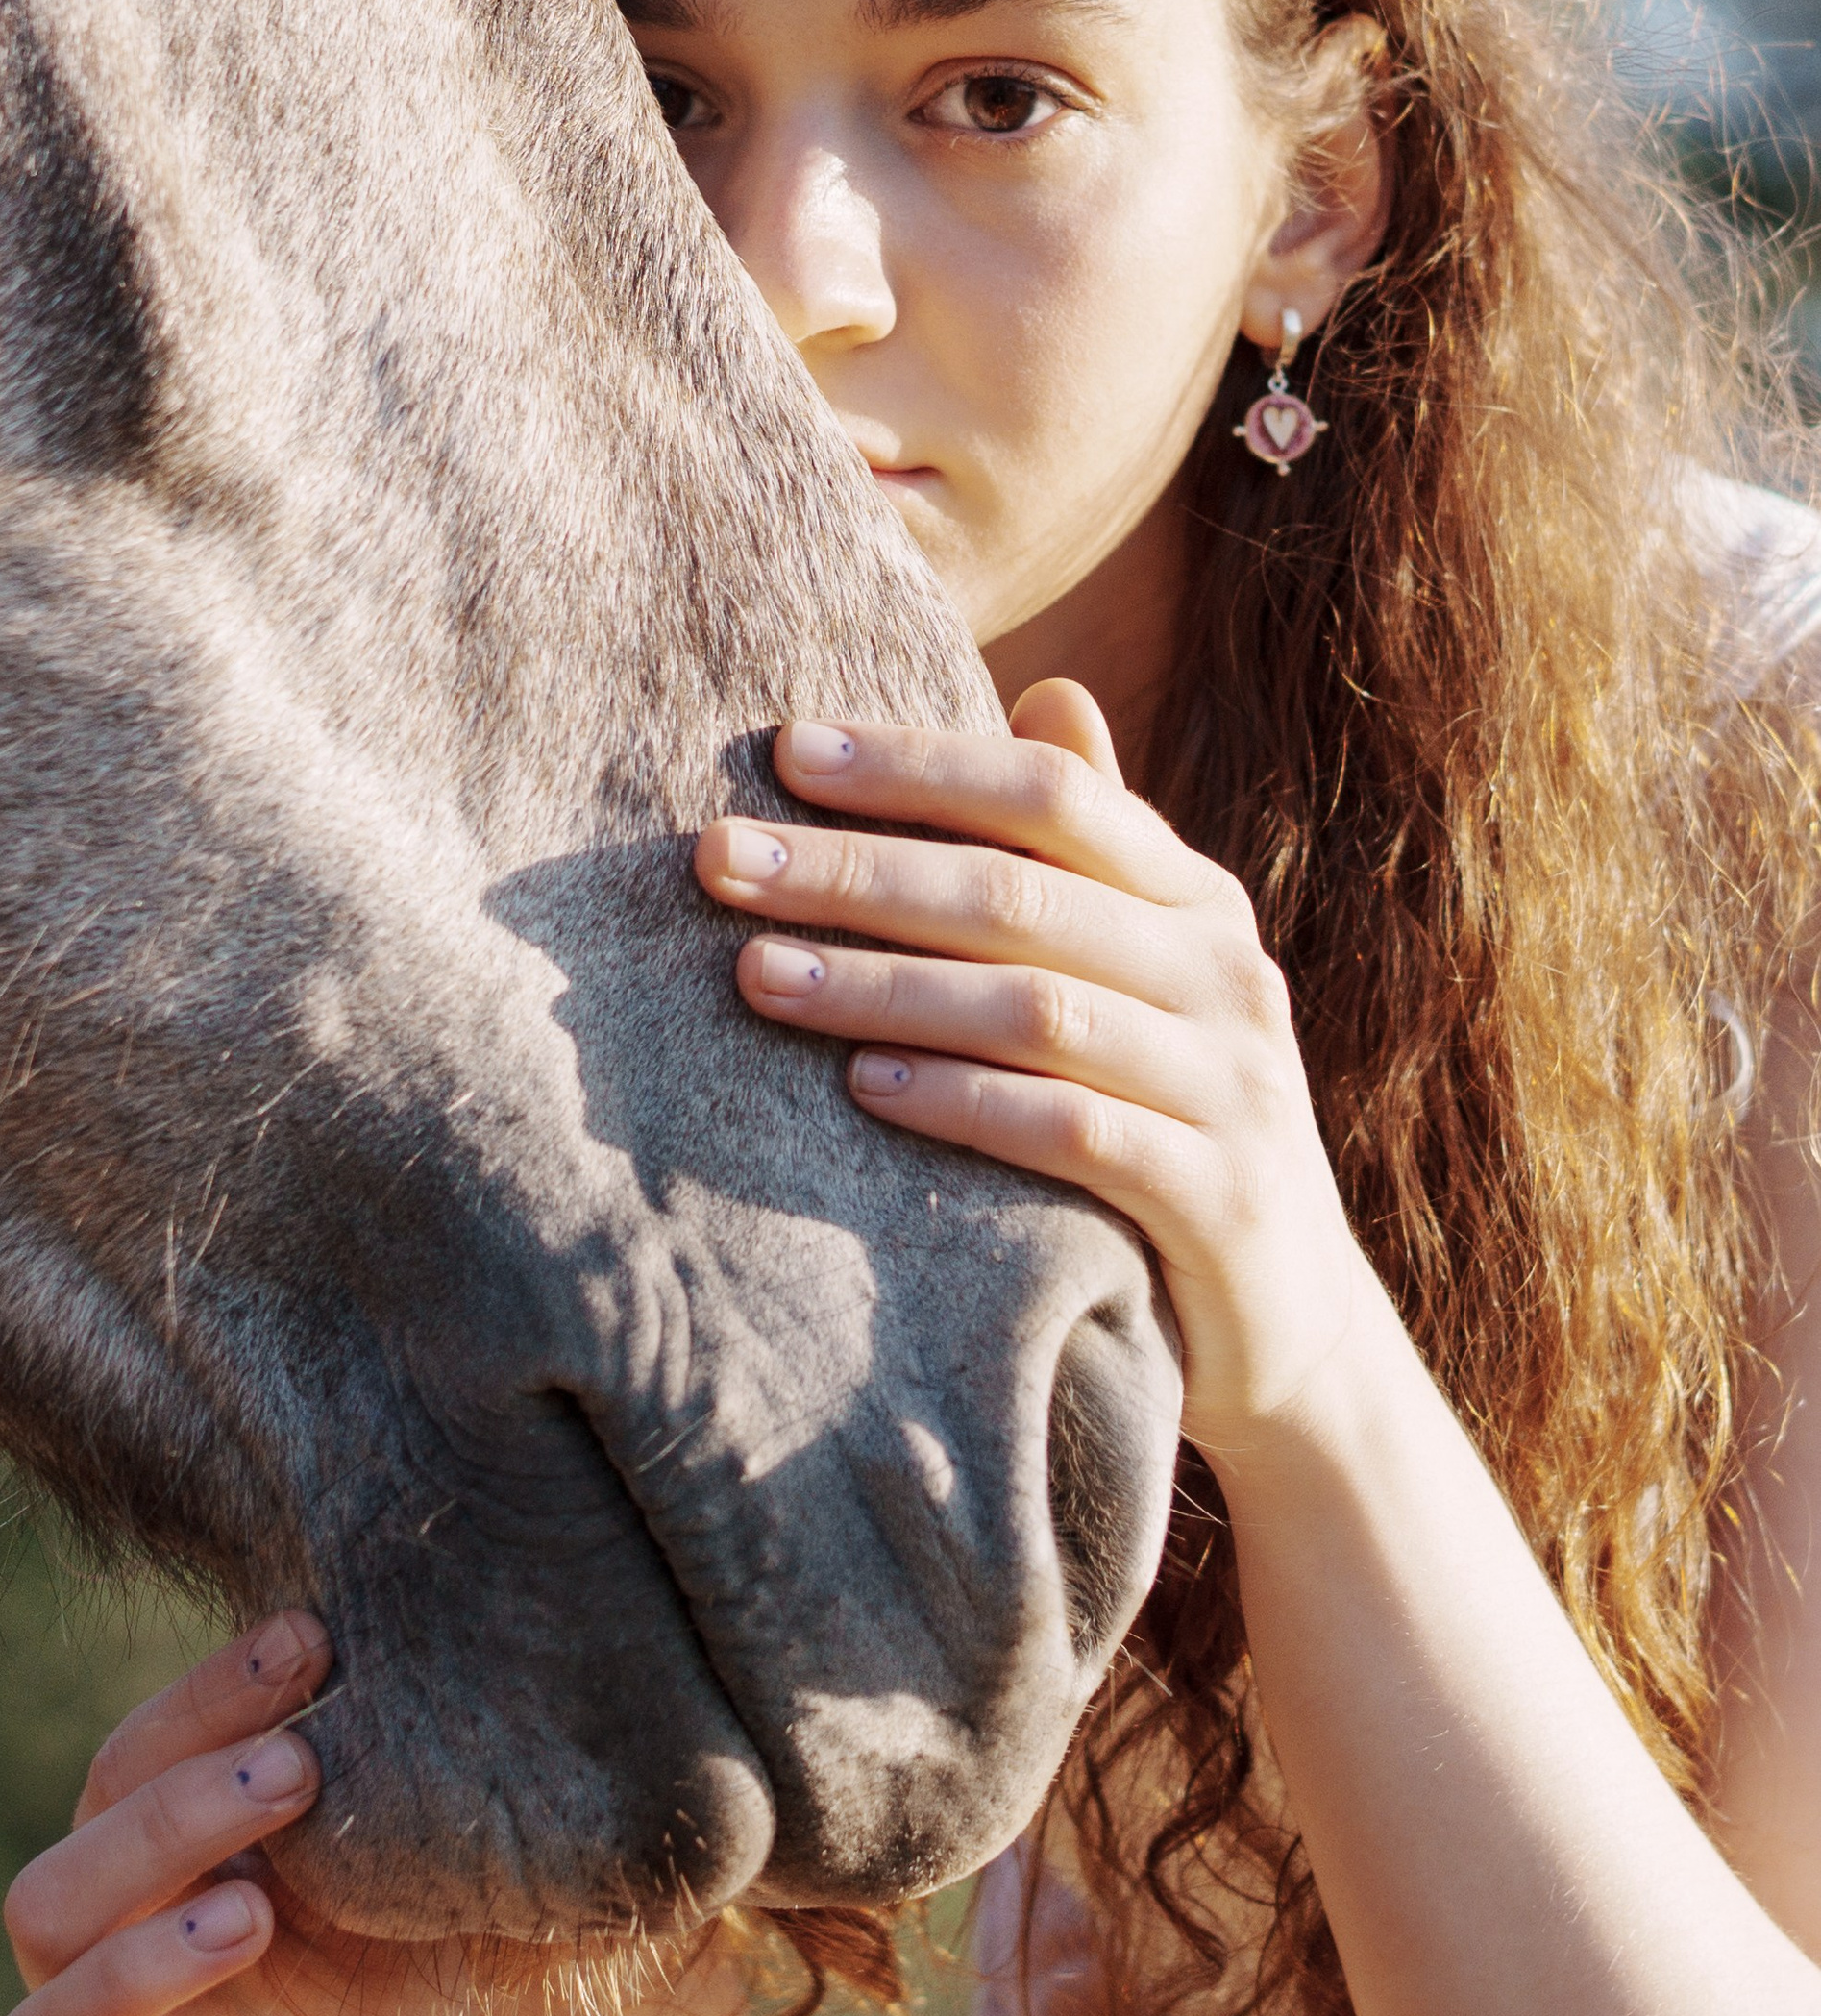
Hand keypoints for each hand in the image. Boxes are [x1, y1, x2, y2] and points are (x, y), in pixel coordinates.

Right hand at [0, 1614, 494, 2015]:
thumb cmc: (387, 1987)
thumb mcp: (379, 1872)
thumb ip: (354, 1783)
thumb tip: (391, 1631)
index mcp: (140, 1890)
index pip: (119, 1774)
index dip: (198, 1703)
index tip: (310, 1641)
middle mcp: (107, 1996)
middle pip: (50, 1898)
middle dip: (165, 1822)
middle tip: (296, 1771)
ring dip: (133, 1968)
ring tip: (252, 1915)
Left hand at [694, 683, 1397, 1466]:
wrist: (1293, 1324)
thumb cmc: (1173, 1120)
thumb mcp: (1147, 977)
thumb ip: (1094, 850)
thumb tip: (1047, 691)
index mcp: (1196, 901)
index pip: (1053, 797)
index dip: (921, 765)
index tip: (785, 750)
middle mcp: (1225, 974)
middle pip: (1022, 894)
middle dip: (857, 871)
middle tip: (721, 860)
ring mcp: (1233, 1087)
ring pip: (1038, 1010)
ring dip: (885, 986)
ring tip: (757, 975)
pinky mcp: (1221, 1198)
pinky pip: (1077, 1135)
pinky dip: (966, 1102)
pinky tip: (866, 1089)